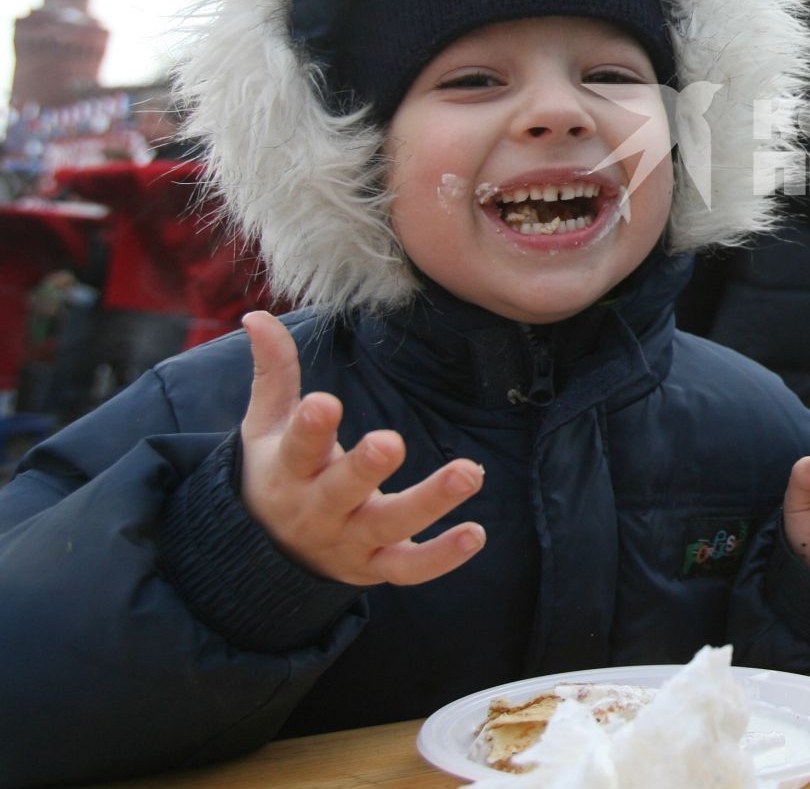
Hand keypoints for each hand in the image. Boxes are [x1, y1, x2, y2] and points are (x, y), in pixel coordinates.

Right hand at [237, 311, 486, 585]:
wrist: (267, 556)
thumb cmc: (278, 473)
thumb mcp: (266, 426)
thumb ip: (274, 373)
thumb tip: (257, 316)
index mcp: (288, 471)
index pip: (296, 448)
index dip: (310, 428)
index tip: (325, 402)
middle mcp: (318, 510)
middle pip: (341, 491)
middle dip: (365, 469)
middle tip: (391, 441)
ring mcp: (349, 541)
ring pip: (389, 526)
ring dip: (430, 502)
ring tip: (469, 473)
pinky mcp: (377, 567)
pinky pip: (410, 568)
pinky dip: (442, 557)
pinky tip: (477, 533)